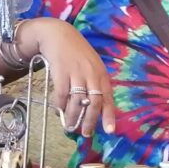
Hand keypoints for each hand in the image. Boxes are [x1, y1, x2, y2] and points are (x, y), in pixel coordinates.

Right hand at [18, 18, 115, 137]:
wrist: (58, 34)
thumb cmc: (76, 52)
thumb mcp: (91, 66)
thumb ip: (95, 83)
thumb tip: (94, 107)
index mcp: (101, 74)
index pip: (107, 97)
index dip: (109, 115)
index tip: (109, 131)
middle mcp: (91, 74)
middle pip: (94, 102)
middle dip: (90, 121)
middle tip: (86, 133)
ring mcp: (76, 73)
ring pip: (77, 101)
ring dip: (73, 117)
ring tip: (69, 126)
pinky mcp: (61, 72)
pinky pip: (62, 93)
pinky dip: (60, 105)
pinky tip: (59, 111)